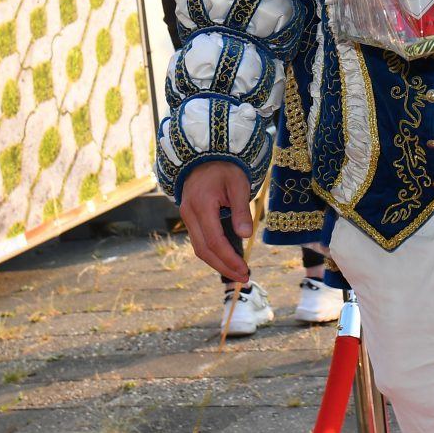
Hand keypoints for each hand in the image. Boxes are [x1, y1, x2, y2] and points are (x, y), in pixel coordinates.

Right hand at [179, 162, 253, 283]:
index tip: (245, 269)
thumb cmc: (225, 168)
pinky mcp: (190, 217)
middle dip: (223, 267)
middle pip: (204, 250)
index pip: (215, 241)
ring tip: (237, 273)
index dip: (229, 258)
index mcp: (201, 205)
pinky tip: (226, 259)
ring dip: (217, 263)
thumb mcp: (238, 184)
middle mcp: (189, 214)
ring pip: (200, 248)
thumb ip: (241, 210)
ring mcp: (187, 216)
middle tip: (243, 278)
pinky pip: (199, 240)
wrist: (205, 154)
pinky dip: (212, 252)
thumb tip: (246, 236)